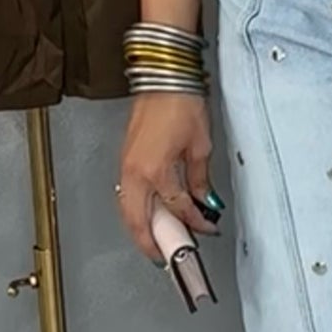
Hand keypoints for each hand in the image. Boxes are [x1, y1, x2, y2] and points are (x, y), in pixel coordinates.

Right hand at [118, 93, 220, 260]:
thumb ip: (200, 179)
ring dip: (141, 227)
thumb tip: (204, 200)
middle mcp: (135, 171)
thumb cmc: (180, 102)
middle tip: (166, 256)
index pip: (177, 208)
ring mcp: (126, 165)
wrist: (163, 76)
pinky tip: (149, 213)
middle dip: (151, 242)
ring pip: (128, 209)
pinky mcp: (125, 158)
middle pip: (138, 220)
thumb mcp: (201, 145)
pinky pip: (128, 193)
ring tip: (157, 240)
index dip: (194, 221)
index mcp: (155, 171)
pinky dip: (137, 208)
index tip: (206, 227)